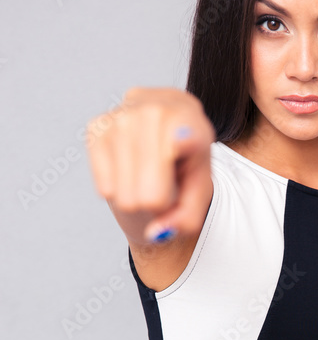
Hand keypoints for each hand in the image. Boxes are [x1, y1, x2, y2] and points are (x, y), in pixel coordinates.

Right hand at [86, 86, 214, 243]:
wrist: (161, 134)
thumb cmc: (184, 164)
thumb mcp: (199, 190)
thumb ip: (188, 217)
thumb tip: (156, 232)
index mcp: (188, 115)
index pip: (181, 138)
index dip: (180, 146)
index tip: (182, 141)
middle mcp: (153, 107)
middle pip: (150, 194)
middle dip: (158, 202)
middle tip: (164, 183)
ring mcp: (121, 115)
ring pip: (125, 197)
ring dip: (137, 197)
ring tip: (147, 175)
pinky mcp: (96, 126)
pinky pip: (105, 188)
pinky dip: (118, 189)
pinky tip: (128, 169)